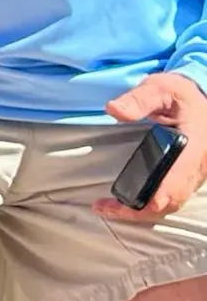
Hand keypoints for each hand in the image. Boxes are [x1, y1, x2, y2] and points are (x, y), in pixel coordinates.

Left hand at [97, 72, 206, 224]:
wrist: (200, 100)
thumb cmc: (179, 95)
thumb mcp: (161, 89)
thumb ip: (139, 99)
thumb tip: (114, 110)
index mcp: (195, 144)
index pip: (177, 180)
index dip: (155, 196)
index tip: (125, 202)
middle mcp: (199, 165)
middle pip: (172, 200)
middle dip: (139, 210)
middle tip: (104, 208)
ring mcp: (196, 173)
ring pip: (173, 203)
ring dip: (143, 211)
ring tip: (109, 209)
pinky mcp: (190, 176)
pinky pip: (173, 198)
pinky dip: (151, 206)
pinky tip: (129, 204)